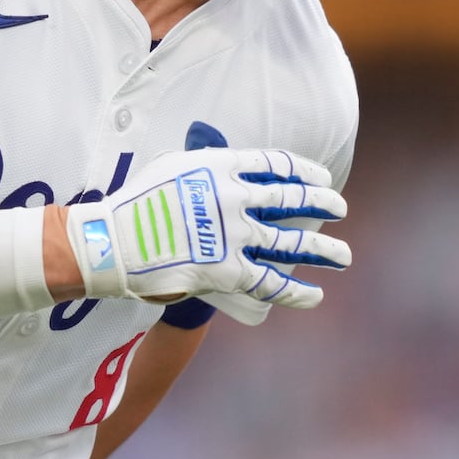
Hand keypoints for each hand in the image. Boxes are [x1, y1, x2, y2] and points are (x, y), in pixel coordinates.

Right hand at [64, 148, 349, 308]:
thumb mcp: (174, 168)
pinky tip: (314, 294)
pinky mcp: (227, 272)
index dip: (305, 172)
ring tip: (344, 256)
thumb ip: (206, 167)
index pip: (276, 165)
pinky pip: (270, 282)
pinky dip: (296, 291)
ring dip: (323, 250)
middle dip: (322, 205)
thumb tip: (229, 166)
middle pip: (292, 200)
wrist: (114, 242)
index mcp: (221, 166)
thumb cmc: (137, 202)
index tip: (322, 178)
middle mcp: (234, 198)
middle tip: (341, 209)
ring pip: (291, 242)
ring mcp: (233, 235)